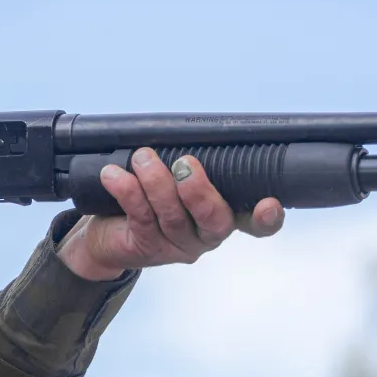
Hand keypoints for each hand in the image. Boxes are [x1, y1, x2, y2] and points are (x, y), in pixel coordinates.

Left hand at [57, 148, 284, 280]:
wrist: (108, 232)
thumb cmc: (150, 195)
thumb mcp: (176, 177)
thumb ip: (190, 161)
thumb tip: (190, 129)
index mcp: (222, 216)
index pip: (255, 224)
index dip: (267, 219)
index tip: (268, 204)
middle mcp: (205, 235)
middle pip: (214, 221)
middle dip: (199, 191)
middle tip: (184, 163)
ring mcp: (176, 246)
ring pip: (173, 217)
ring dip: (157, 182)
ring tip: (142, 157)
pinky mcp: (146, 247)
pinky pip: (140, 217)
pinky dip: (127, 191)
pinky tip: (114, 175)